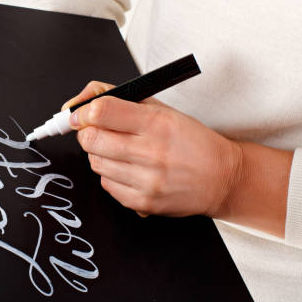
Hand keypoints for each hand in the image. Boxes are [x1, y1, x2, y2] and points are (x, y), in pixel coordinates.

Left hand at [63, 81, 243, 217]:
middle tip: (97, 131)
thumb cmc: (191, 140)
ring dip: (100, 154)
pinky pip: (106, 185)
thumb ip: (119, 98)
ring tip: (119, 150)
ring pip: (95, 163)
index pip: (102, 111)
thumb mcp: (161, 110)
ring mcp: (147, 180)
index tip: (79, 114)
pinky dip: (111, 175)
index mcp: (157, 123)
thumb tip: (80, 101)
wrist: (221, 177)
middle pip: (91, 139)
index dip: (82, 111)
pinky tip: (128, 169)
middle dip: (87, 133)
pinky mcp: (143, 202)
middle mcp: (151, 152)